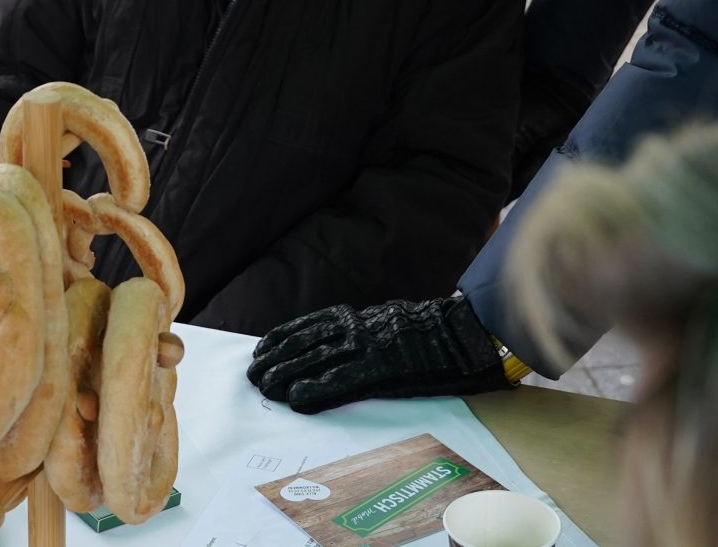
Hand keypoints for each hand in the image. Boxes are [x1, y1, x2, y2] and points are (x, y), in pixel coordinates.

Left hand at [247, 293, 509, 412]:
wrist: (465, 334)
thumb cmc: (431, 335)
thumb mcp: (389, 324)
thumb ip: (362, 333)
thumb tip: (335, 345)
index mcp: (360, 318)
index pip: (309, 325)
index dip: (281, 338)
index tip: (260, 349)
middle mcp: (358, 328)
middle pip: (305, 343)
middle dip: (275, 359)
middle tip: (252, 374)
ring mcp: (368, 348)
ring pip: (315, 360)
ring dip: (285, 375)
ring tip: (264, 387)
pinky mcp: (381, 369)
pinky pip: (341, 380)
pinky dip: (315, 389)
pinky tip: (295, 399)